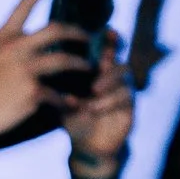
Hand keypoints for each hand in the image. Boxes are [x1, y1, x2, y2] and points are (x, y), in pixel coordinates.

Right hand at [0, 0, 94, 141]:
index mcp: (4, 36)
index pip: (26, 3)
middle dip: (77, 32)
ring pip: (65, 60)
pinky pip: (58, 94)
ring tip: (89, 68)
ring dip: (81, 64)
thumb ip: (9, 47)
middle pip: (56, 30)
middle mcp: (16, 48)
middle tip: (87, 37)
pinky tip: (72, 104)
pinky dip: (66, 100)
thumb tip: (26, 41)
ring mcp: (25, 69)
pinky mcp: (31, 92)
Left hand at [58, 31, 133, 172]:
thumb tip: (49, 69)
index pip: (107, 49)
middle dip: (111, 57)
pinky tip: (94, 107)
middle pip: (118, 57)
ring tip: (93, 89)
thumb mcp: (64, 101)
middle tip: (101, 61)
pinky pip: (125, 97)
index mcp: (99, 71)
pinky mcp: (130, 107)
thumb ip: (60, 86)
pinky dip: (108, 101)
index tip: (107, 31)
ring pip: (123, 76)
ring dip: (108, 81)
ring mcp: (124, 90)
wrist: (87, 147)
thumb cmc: (74, 118)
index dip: (110, 39)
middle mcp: (114, 77)